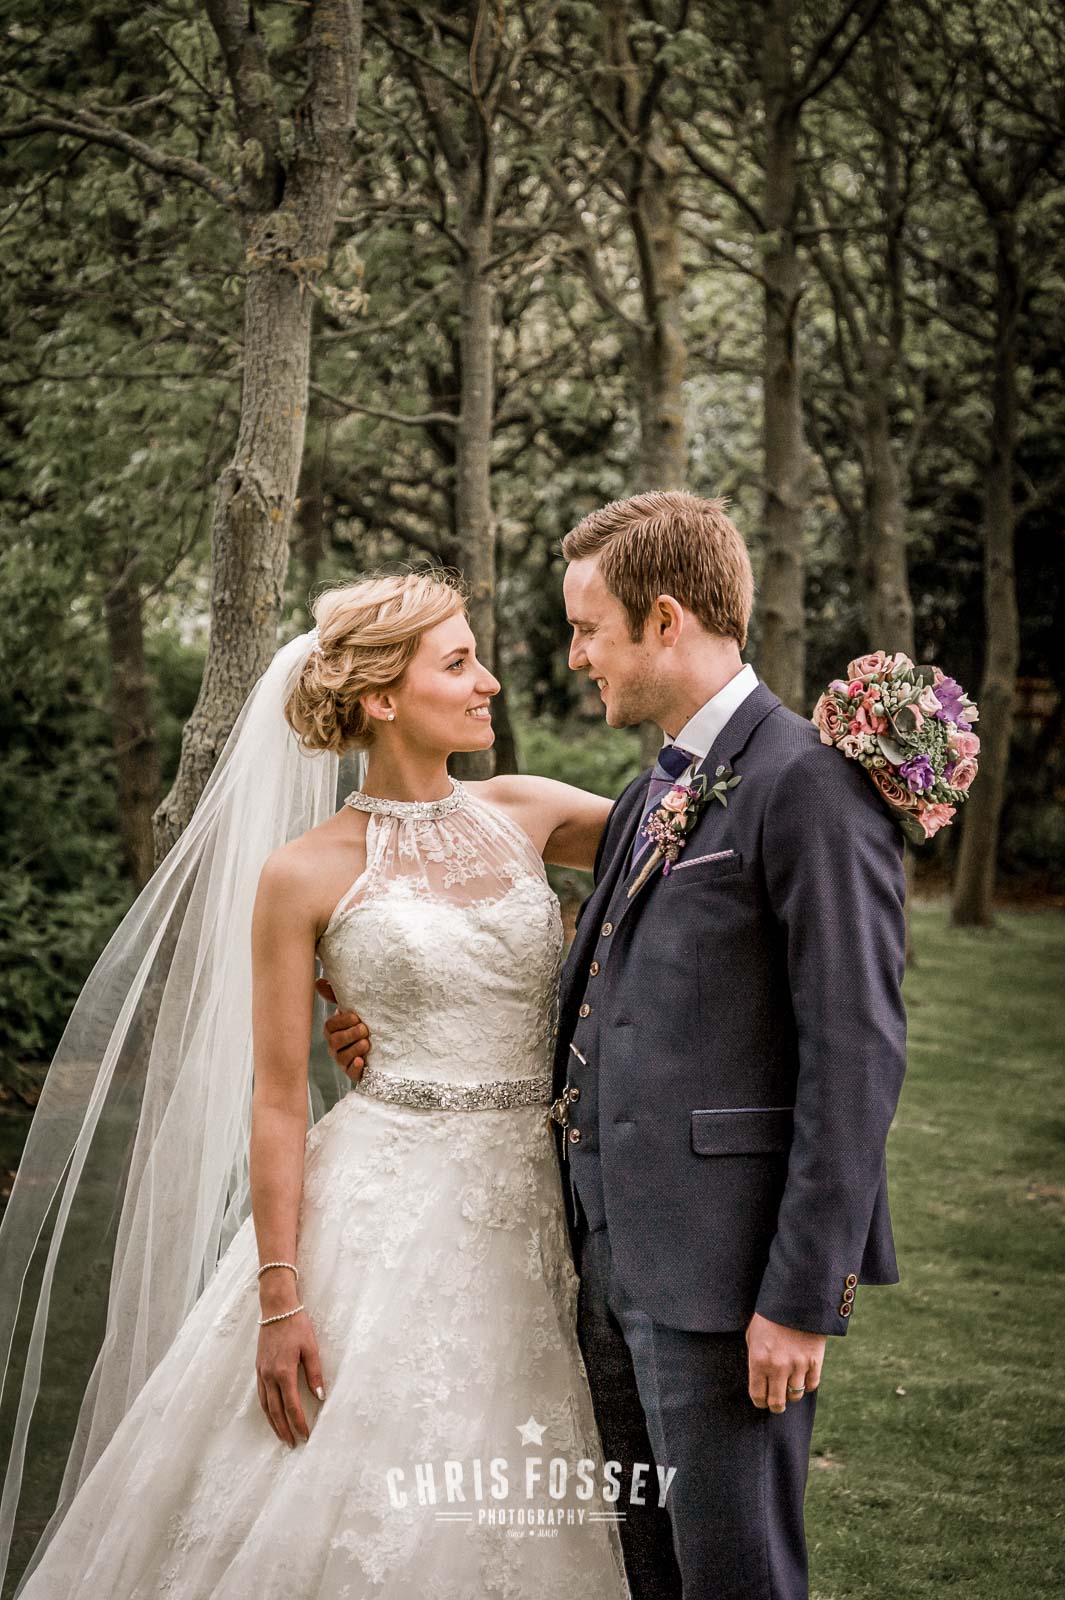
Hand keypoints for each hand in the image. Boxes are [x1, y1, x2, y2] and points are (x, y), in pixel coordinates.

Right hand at [255, 1308, 324, 1447]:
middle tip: (292, 1444)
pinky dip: (265, 1408)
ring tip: (281, 1435)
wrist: (277, 1309)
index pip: (291, 1405)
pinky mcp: (258, 1367)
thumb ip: (315, 1374)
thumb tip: (320, 1397)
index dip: (298, 1422)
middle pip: (275, 1410)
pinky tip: (271, 1414)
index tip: (305, 1435)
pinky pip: (261, 1394)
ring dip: (273, 1422)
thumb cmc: (297, 1326)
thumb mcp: (310, 1348)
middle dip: (284, 1429)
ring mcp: (261, 1372)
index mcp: (284, 1372)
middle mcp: (270, 1376)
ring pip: (265, 1405)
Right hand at [316, 978, 370, 1080]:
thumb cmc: (360, 1024)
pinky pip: (351, 1073)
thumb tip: (319, 982)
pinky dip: (355, 1068)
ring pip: (342, 1057)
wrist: (380, 1044)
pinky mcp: (354, 1072)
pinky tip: (362, 1061)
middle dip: (350, 1035)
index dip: (342, 1021)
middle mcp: (335, 1046)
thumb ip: (335, 996)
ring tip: (366, 1043)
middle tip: (364, 1029)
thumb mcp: (350, 1009)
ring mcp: (343, 1060)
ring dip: (354, 1049)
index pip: (330, 1026)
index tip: (355, 1016)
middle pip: (335, 1042)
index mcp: (333, 1030)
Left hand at [745, 1311, 824, 1412]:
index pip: (758, 1396)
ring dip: (791, 1395)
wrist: (794, 1300)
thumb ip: (754, 1359)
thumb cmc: (768, 1317)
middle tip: (776, 1403)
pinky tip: (802, 1378)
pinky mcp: (815, 1360)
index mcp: (759, 1360)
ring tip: (788, 1388)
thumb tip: (758, 1381)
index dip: (759, 1402)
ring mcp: (798, 1365)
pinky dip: (806, 1385)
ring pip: (795, 1396)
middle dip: (776, 1406)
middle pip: (777, 1403)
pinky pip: (811, 1385)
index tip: (762, 1401)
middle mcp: (778, 1367)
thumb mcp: (753, 1336)